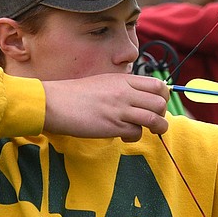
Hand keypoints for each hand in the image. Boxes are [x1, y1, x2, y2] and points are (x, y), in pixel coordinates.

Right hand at [42, 74, 169, 140]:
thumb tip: (140, 99)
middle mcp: (125, 92)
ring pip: (154, 118)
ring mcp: (120, 108)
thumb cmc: (75, 95)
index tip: (157, 105)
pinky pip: (136, 132)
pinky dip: (134, 136)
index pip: (158, 85)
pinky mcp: (113, 125)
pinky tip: (124, 136)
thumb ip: (123, 89)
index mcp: (123, 80)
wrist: (54, 103)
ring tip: (151, 131)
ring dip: (157, 128)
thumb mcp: (104, 83)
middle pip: (160, 102)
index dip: (163, 97)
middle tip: (155, 121)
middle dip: (162, 114)